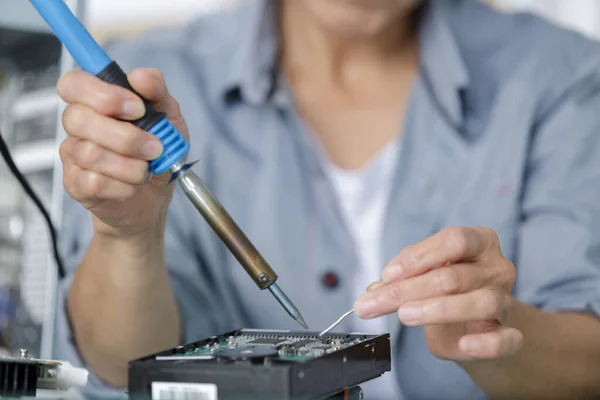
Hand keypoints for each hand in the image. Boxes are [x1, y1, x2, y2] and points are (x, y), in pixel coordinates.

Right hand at [57, 68, 188, 237]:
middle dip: (126, 136)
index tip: (138, 108)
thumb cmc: (158, 151)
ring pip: (90, 153)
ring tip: (148, 168)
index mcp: (96, 101)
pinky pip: (94, 182)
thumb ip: (157, 90)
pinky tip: (134, 184)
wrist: (157, 195)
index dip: (103, 94)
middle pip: (78, 118)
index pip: (74, 83)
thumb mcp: (169, 116)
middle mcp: (78, 125)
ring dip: (130, 164)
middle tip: (155, 147)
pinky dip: (124, 185)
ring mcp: (74, 155)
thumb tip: (140, 76)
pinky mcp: (77, 185)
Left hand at [354, 227, 522, 360]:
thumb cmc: (449, 291)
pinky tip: (463, 345)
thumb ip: (403, 278)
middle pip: (454, 276)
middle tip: (374, 302)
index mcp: (480, 243)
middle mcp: (497, 268)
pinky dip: (486, 344)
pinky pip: (505, 340)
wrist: (479, 325)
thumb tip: (375, 288)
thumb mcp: (425, 276)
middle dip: (408, 290)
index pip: (453, 241)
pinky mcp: (510, 336)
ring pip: (480, 302)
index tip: (388, 274)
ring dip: (438, 309)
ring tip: (405, 315)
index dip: (418, 256)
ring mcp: (506, 302)